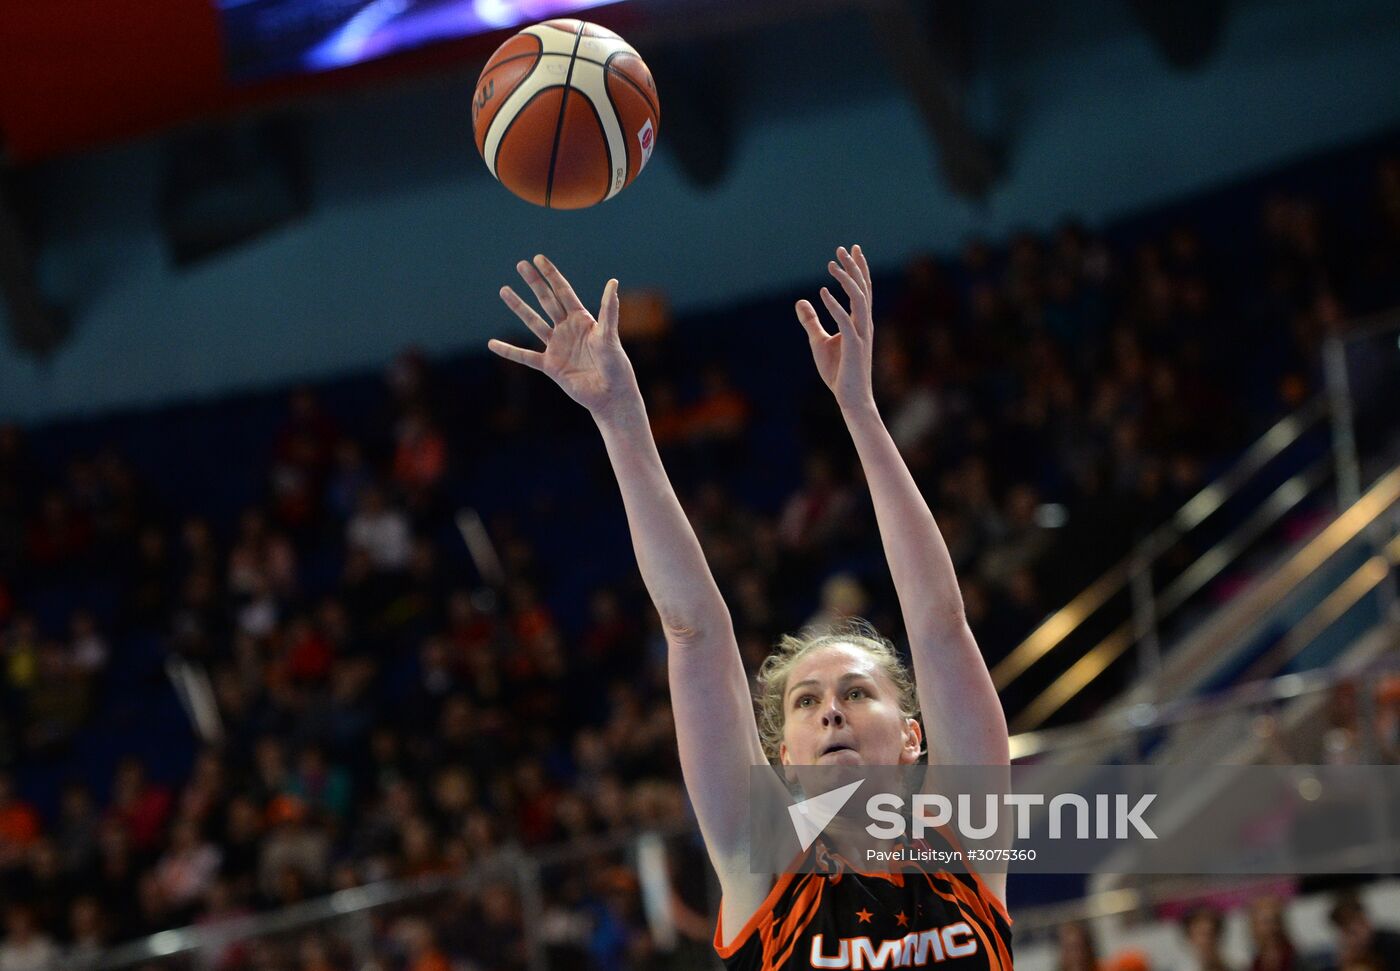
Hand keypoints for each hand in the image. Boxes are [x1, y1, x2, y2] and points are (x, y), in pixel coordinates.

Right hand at [488, 255, 643, 421]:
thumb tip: (613, 282)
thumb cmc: (615, 365)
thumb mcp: (609, 336)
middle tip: (520, 265)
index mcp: (583, 319)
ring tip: (504, 290)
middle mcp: (568, 329)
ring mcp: (557, 347)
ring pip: (533, 323)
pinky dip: (509, 351)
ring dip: (519, 307)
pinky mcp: (550, 366)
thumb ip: (609, 310)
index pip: (564, 292)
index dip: (551, 275)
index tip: (538, 259)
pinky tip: (492, 344)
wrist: (610, 395)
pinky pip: (525, 357)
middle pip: (547, 301)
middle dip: (534, 283)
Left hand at [796, 244, 874, 410]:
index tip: (851, 250)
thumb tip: (800, 301)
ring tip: (832, 264)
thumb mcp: (819, 341)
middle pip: (863, 288)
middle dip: (854, 266)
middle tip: (844, 247)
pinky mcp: (854, 346)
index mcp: (859, 322)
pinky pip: (846, 321)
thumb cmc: (838, 372)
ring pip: (859, 300)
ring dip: (846, 280)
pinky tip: (823, 292)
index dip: (858, 268)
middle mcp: (864, 324)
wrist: (850, 398)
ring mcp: (862, 334)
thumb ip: (811, 321)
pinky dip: (835, 305)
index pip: (862, 290)